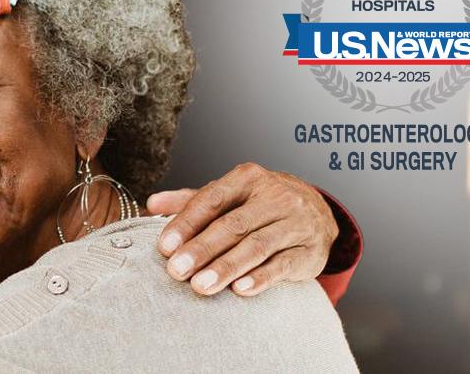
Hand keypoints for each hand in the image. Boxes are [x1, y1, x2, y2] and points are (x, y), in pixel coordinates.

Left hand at [147, 162, 336, 296]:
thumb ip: (190, 201)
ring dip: (226, 268)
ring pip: (257, 246)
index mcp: (248, 178)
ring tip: (201, 286)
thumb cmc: (261, 205)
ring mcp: (296, 223)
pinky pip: (283, 265)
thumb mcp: (229, 196)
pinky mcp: (310, 250)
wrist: (318, 212)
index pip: (212, 199)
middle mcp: (275, 196)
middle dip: (202, 249)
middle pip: (233, 225)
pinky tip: (240, 290)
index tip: (165, 247)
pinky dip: (261, 278)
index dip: (187, 223)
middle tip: (176, 271)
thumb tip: (151, 204)